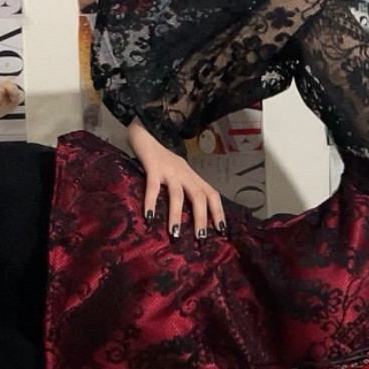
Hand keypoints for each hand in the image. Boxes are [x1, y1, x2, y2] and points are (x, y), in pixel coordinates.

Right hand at [126, 118, 225, 237]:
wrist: (146, 129)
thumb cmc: (161, 157)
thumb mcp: (178, 172)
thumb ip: (184, 188)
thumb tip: (189, 215)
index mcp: (192, 176)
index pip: (212, 194)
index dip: (219, 212)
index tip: (221, 231)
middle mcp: (185, 173)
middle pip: (199, 197)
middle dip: (201, 219)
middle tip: (200, 238)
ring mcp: (169, 170)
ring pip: (177, 194)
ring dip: (176, 215)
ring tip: (175, 234)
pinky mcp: (152, 166)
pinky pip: (153, 186)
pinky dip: (151, 202)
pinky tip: (149, 217)